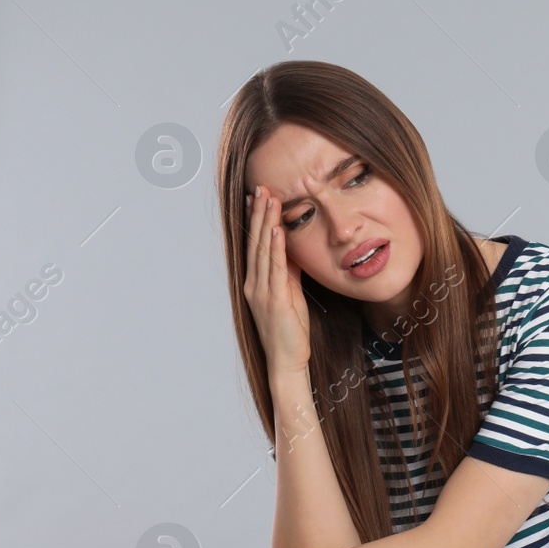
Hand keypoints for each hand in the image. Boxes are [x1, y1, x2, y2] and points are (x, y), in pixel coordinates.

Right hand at [244, 186, 310, 375]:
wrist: (287, 360)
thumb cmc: (290, 330)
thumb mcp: (291, 295)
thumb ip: (290, 273)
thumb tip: (294, 250)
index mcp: (256, 282)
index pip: (255, 245)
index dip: (256, 220)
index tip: (258, 196)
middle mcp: (254, 283)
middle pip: (256, 242)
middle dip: (259, 214)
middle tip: (261, 187)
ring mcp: (262, 291)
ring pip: (264, 251)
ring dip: (267, 223)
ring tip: (270, 199)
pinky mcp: (275, 300)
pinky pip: (276, 269)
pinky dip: (276, 248)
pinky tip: (277, 230)